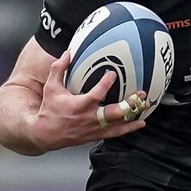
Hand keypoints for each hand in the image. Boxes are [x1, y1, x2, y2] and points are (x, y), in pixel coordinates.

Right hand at [32, 52, 148, 149]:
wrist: (45, 134)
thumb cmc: (49, 110)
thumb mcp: (51, 87)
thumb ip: (58, 69)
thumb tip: (66, 54)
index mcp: (79, 106)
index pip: (96, 94)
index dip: (106, 84)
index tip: (113, 74)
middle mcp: (89, 119)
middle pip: (114, 113)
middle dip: (129, 104)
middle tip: (140, 95)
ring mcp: (94, 129)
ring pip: (118, 125)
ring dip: (133, 116)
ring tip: (145, 108)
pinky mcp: (96, 136)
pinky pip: (116, 133)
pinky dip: (128, 128)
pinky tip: (139, 123)